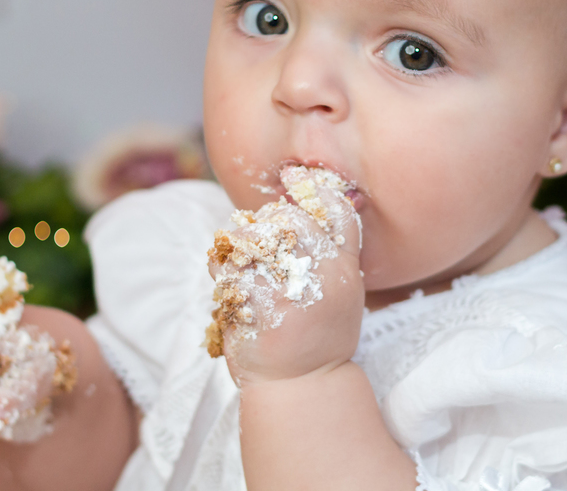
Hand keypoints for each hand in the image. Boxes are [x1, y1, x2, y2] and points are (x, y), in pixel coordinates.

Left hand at [208, 181, 364, 386]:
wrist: (301, 386)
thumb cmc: (320, 339)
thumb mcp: (346, 296)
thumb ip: (335, 256)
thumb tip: (313, 210)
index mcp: (345, 271)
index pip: (338, 212)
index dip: (317, 190)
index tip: (297, 182)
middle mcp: (319, 275)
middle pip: (290, 218)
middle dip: (271, 221)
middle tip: (264, 239)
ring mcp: (285, 288)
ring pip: (253, 235)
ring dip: (242, 240)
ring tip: (243, 257)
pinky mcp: (251, 303)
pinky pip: (226, 263)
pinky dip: (221, 264)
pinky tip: (226, 275)